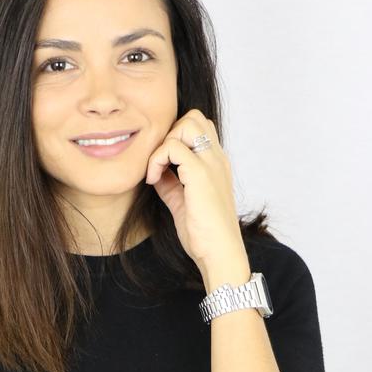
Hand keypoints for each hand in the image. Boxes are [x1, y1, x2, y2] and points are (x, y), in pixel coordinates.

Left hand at [145, 108, 245, 276]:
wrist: (219, 254)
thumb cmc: (204, 234)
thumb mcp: (183, 202)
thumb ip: (170, 184)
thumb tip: (154, 172)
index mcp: (216, 164)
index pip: (198, 128)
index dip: (175, 139)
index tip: (162, 166)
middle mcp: (216, 159)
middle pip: (194, 117)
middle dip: (169, 135)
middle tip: (159, 164)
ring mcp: (211, 164)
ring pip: (186, 124)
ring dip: (163, 144)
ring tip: (155, 172)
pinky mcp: (201, 175)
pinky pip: (173, 148)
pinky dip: (156, 160)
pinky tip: (152, 181)